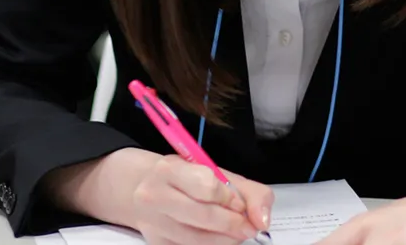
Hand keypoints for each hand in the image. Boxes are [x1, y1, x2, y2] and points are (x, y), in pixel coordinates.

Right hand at [48, 149, 272, 244]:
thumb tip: (262, 219)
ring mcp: (152, 222)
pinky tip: (218, 238)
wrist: (143, 188)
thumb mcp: (217, 173)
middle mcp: (154, 195)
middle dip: (234, 224)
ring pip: (198, 239)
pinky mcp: (156, 242)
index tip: (240, 203)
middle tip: (248, 226)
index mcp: (169, 169)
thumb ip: (250, 192)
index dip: (231, 198)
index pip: (206, 185)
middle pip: (204, 216)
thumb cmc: (186, 179)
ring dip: (226, 239)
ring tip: (237, 233)